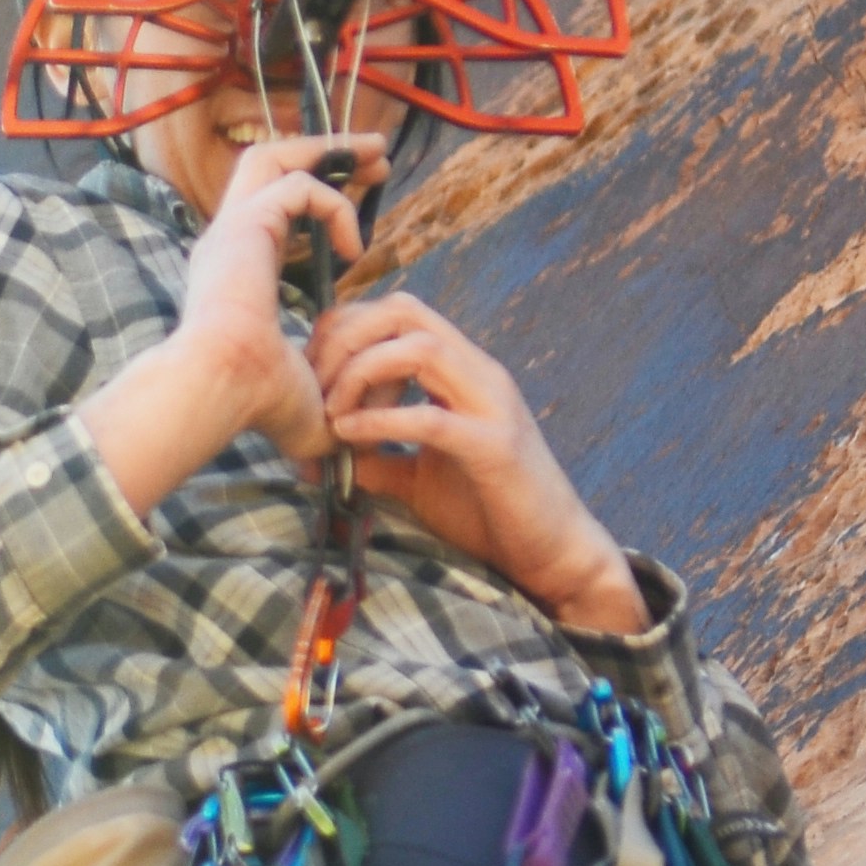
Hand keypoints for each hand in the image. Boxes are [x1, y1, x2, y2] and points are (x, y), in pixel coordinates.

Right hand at [76, 134, 380, 513]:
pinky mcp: (245, 225)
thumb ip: (336, 385)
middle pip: (266, 164)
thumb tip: (371, 408)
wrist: (224, 389)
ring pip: (271, 157)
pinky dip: (334, 208)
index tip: (364, 198)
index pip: (272, 207)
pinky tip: (355, 252)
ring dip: (327, 151)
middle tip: (375, 154)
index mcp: (235, 268)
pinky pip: (299, 189)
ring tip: (377, 155)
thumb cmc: (258, 401)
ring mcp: (231, 228)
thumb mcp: (310, 389)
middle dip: (322, 151)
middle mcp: (228, 239)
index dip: (320, 196)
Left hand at [308, 291, 644, 633]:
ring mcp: (493, 406)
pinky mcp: (497, 449)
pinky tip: (350, 435)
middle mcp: (480, 374)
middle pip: (404, 312)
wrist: (552, 553)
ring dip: (361, 371)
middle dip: (346, 338)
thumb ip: (376, 456)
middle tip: (314, 386)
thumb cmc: (488, 511)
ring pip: (420, 349)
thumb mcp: (418, 478)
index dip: (346, 329)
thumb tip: (322, 452)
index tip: (313, 372)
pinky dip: (382, 420)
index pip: (398, 312)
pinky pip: (432, 418)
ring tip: (332, 411)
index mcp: (463, 371)